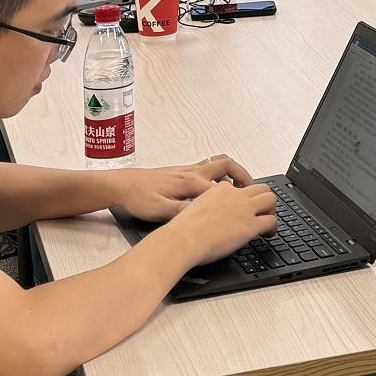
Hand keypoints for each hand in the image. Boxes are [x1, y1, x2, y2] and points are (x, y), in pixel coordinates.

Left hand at [114, 154, 255, 220]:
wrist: (123, 185)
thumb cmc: (140, 198)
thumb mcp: (160, 210)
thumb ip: (183, 211)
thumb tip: (204, 213)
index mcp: (191, 182)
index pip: (224, 186)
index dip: (240, 196)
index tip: (251, 207)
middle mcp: (192, 172)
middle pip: (227, 165)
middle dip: (243, 176)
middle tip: (252, 191)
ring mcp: (188, 169)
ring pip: (219, 163)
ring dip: (232, 172)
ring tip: (239, 188)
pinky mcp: (182, 171)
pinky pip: (208, 167)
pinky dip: (219, 173)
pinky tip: (216, 188)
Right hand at [152, 181, 278, 265]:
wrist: (183, 240)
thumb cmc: (183, 230)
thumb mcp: (194, 207)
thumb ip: (207, 205)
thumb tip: (212, 214)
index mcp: (220, 189)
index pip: (240, 186)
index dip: (245, 196)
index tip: (244, 205)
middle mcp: (235, 195)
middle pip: (261, 188)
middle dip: (263, 198)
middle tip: (262, 211)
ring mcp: (244, 209)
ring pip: (270, 199)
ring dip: (271, 209)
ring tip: (267, 221)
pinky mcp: (250, 225)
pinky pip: (271, 221)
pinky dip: (273, 227)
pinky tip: (268, 234)